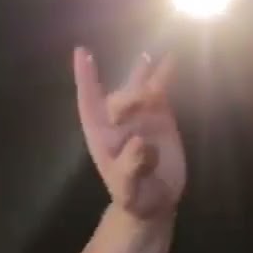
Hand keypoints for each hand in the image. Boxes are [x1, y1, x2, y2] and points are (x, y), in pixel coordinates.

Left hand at [73, 48, 185, 221]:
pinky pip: (160, 93)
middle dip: (130, 96)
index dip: (86, 79)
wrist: (153, 200)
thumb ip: (132, 167)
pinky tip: (171, 58)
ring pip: (138, 90)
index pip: (89, 102)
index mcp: (100, 135)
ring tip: (149, 56)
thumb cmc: (132, 195)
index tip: (82, 53)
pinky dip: (164, 77)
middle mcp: (117, 120)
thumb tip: (139, 143)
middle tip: (148, 98)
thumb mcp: (129, 188)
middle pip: (119, 99)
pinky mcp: (159, 117)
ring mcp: (138, 116)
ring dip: (143, 73)